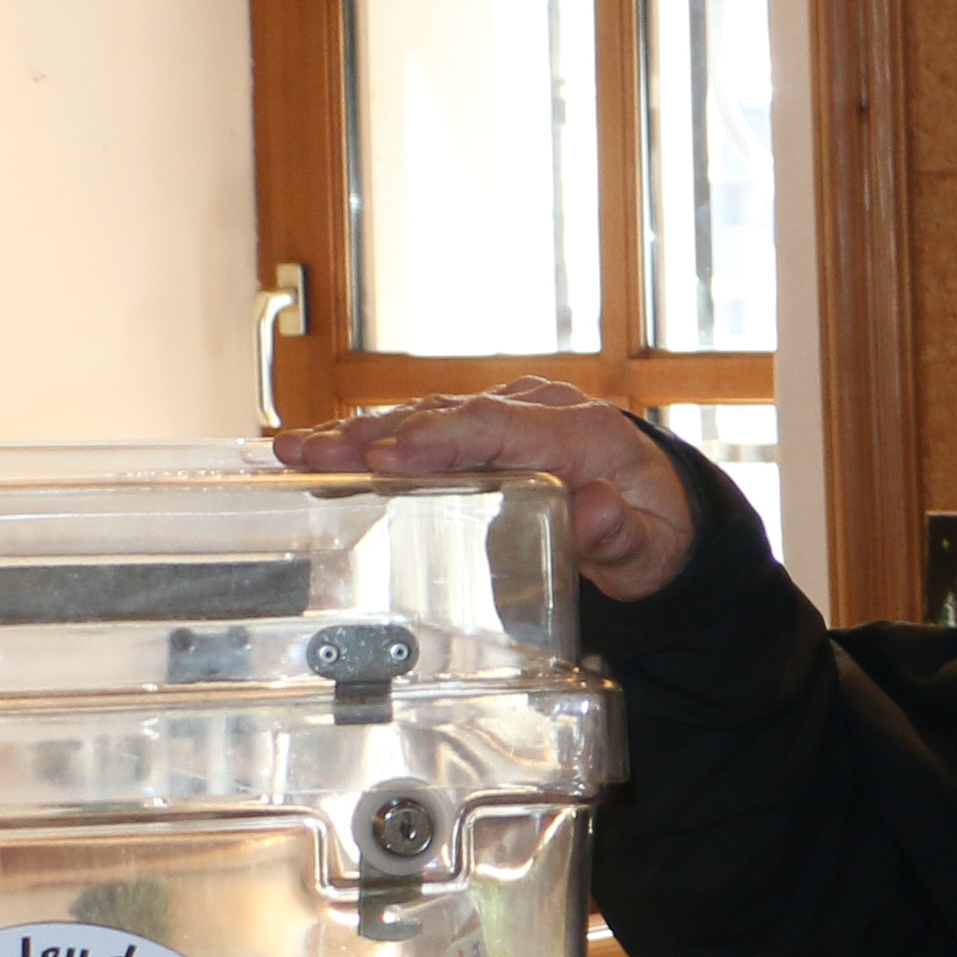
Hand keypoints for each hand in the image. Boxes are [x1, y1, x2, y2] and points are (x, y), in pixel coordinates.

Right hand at [275, 379, 696, 601]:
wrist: (663, 509)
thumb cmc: (654, 529)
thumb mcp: (651, 545)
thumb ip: (621, 534)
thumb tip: (597, 509)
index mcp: (581, 432)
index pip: (498, 427)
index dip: (438, 440)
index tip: (388, 460)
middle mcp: (539, 410)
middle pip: (447, 416)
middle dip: (374, 435)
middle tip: (311, 454)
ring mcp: (508, 415)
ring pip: (424, 417)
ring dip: (357, 434)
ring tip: (292, 451)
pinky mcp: (485, 429)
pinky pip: (422, 428)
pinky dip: (370, 439)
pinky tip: (316, 451)